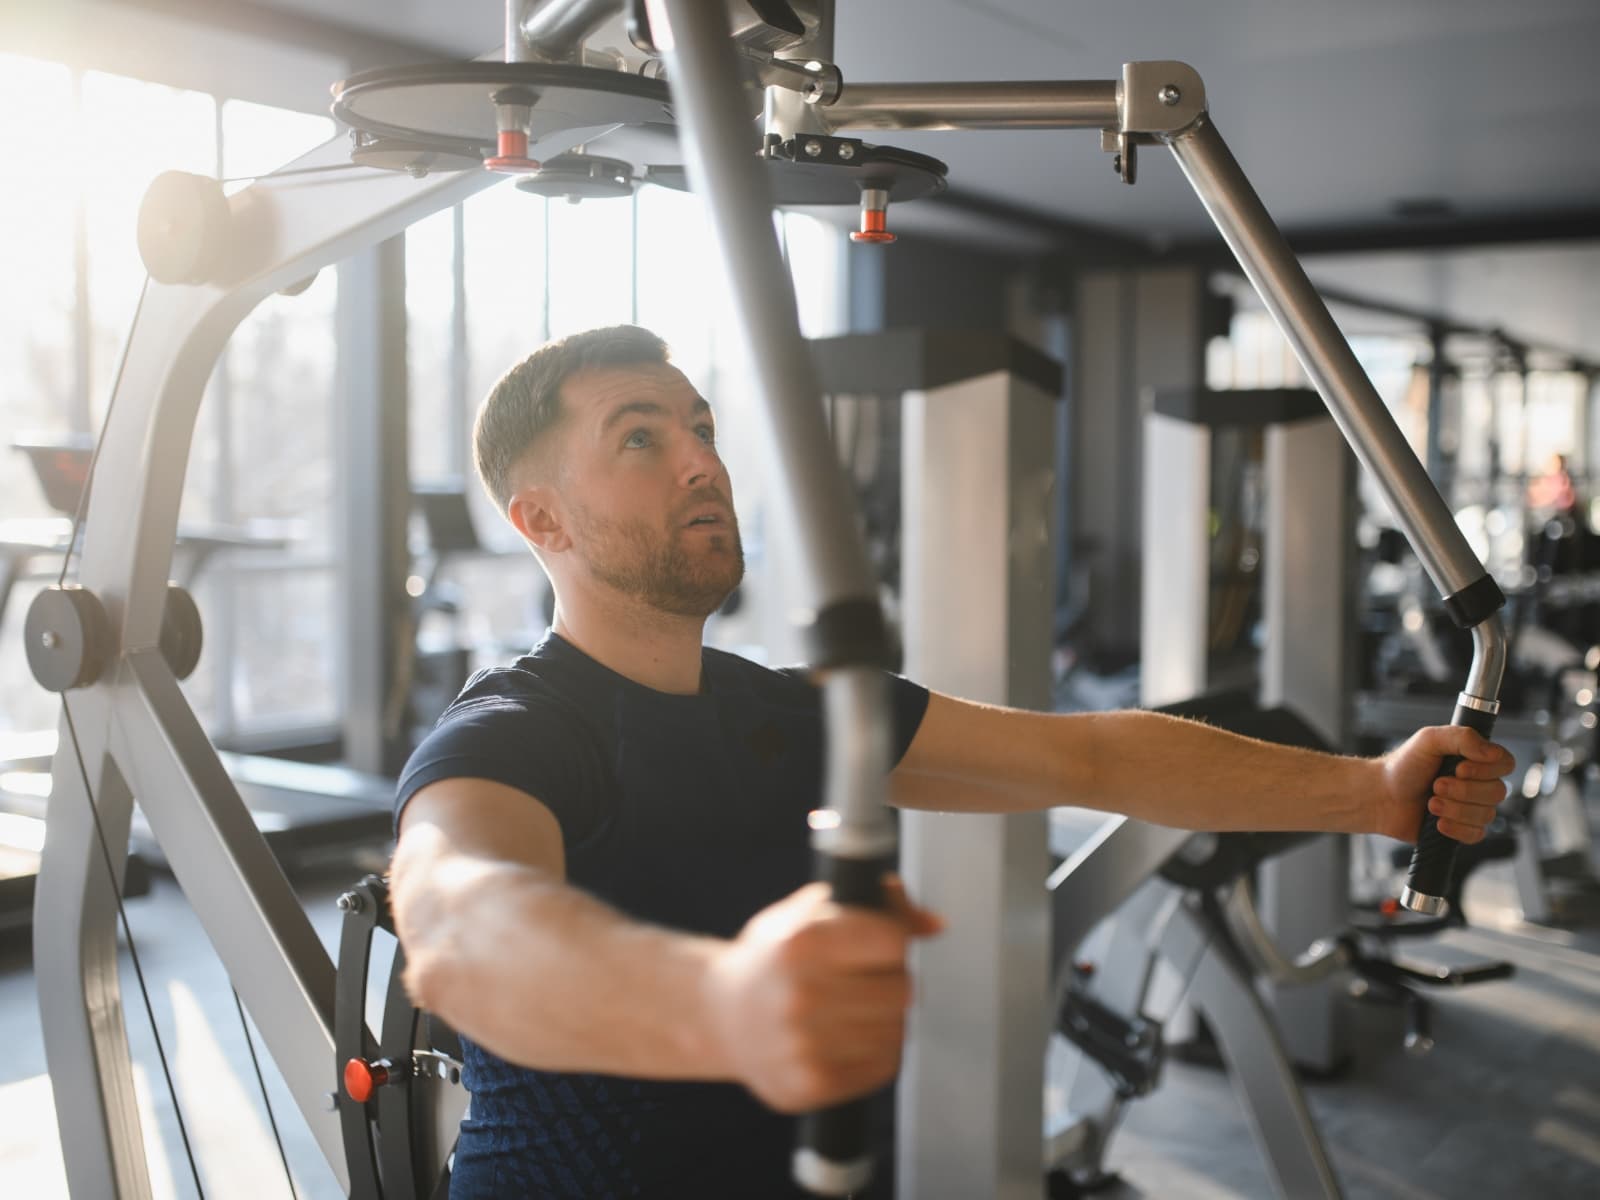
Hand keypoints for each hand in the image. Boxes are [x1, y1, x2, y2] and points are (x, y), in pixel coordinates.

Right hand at [702, 875, 942, 1113]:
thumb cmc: (775, 957)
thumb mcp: (811, 913)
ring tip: (854, 1008)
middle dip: (893, 978)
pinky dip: (877, 1050)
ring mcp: (805, 1045)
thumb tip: (936, 925)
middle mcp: (800, 995)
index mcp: (800, 942)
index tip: (877, 943)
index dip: (893, 939)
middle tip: (866, 978)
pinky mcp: (811, 1085)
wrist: (720, 1016)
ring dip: (887, 1017)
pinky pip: (884, 1066)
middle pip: (903, 988)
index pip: (893, 940)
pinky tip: (849, 1036)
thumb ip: (878, 906)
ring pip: (898, 1029)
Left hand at [1375, 726, 1515, 843]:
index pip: (1506, 764)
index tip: (1459, 768)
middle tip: (1436, 784)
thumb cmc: (1403, 766)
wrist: (1380, 796)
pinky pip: (1476, 834)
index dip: (1487, 769)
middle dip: (1463, 790)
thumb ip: (1462, 737)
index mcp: (1475, 760)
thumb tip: (1491, 751)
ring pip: (1486, 815)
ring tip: (1431, 802)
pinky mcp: (1462, 829)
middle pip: (1498, 792)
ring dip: (1455, 808)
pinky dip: (1455, 827)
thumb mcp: (1429, 739)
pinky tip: (1437, 822)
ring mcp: (1471, 807)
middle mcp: (1478, 783)